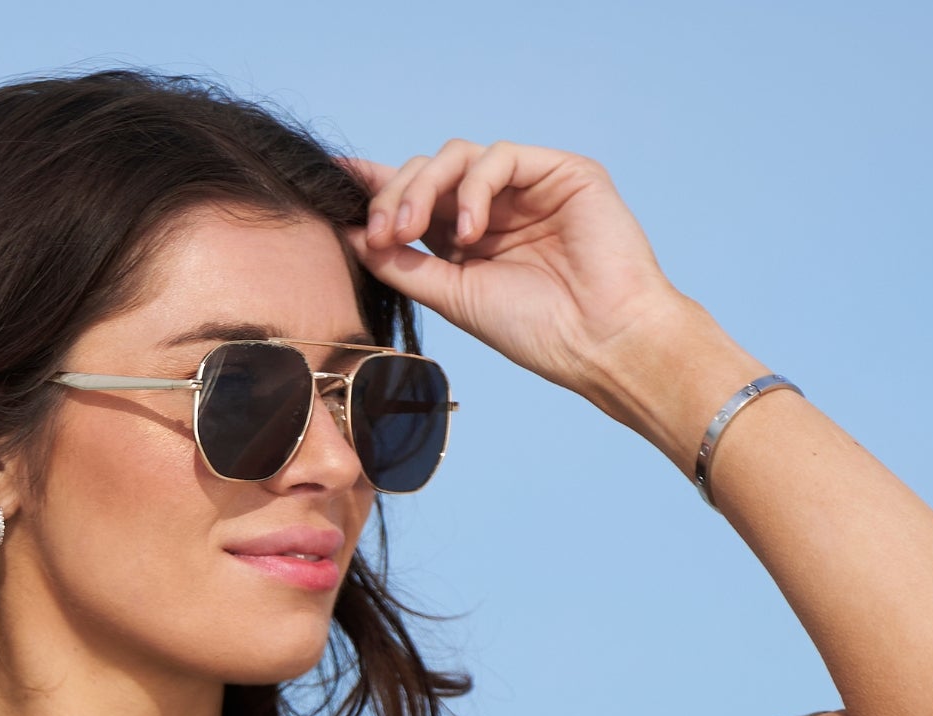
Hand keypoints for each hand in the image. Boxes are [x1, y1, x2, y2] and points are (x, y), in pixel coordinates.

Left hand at [338, 140, 688, 405]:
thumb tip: (351, 235)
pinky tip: (471, 231)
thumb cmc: (538, 333)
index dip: (374, 186)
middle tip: (383, 232)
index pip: (416, 199)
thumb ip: (406, 264)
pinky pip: (499, 157)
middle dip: (395, 195)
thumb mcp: (455, 298)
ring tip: (416, 231)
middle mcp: (495, 208)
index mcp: (468, 240)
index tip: (331, 182)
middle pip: (427, 172)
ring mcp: (528, 187)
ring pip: (457, 156)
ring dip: (425, 188)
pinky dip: (474, 188)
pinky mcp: (560, 171)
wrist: (601, 343)